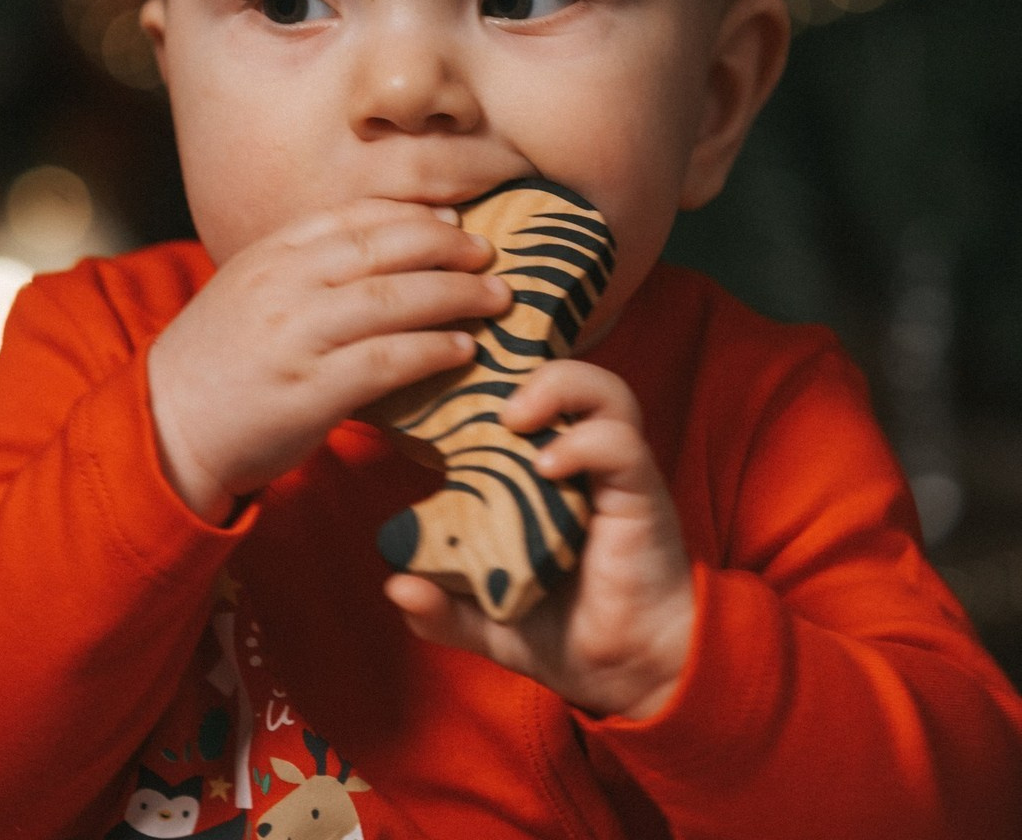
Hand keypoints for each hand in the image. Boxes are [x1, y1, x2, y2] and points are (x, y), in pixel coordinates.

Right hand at [147, 199, 510, 524]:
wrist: (166, 426)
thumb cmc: (220, 360)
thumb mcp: (250, 290)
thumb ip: (307, 267)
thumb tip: (386, 252)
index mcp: (270, 254)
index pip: (354, 216)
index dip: (413, 215)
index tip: (454, 220)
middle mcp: (284, 285)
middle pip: (384, 248)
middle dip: (447, 246)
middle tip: (488, 254)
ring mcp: (295, 336)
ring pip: (393, 299)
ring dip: (455, 295)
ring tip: (495, 298)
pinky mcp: (309, 391)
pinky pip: (386, 361)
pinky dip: (432, 350)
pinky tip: (464, 349)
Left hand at [385, 360, 694, 719]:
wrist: (638, 671)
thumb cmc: (564, 631)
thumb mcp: (486, 621)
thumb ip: (441, 608)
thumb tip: (395, 586)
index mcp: (538, 468)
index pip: (520, 390)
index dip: (488, 371)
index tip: (443, 380)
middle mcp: (579, 456)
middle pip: (563, 370)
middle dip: (519, 363)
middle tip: (481, 396)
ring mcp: (613, 470)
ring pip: (603, 391)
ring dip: (556, 388)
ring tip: (514, 417)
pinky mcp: (639, 492)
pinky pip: (621, 445)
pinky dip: (583, 444)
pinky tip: (548, 467)